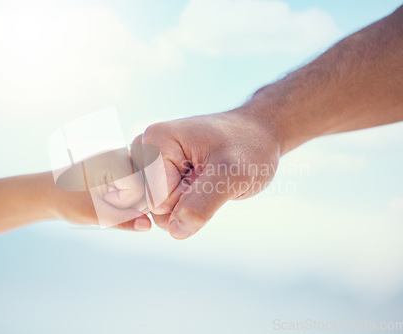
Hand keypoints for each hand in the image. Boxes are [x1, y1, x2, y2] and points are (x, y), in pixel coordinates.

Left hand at [51, 147, 150, 230]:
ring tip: (108, 198)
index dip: (124, 203)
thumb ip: (123, 220)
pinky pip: (141, 185)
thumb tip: (147, 225)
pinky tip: (113, 196)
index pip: (140, 188)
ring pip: (146, 186)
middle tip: (106, 200)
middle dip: (131, 202)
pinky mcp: (125, 165)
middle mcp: (122, 153)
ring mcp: (125, 158)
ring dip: (132, 200)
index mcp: (114, 159)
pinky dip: (130, 196)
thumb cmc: (68, 200)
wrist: (51, 191)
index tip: (103, 201)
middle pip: (147, 186)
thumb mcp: (95, 214)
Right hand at [135, 107, 280, 238]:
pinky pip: (158, 207)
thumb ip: (202, 204)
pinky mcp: (157, 174)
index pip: (157, 200)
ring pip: (154, 210)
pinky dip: (180, 207)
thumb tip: (175, 230)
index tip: (209, 175)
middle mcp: (145, 149)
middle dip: (182, 204)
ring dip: (183, 205)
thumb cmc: (247, 146)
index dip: (186, 199)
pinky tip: (195, 188)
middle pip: (149, 207)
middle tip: (208, 178)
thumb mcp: (233, 175)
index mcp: (156, 141)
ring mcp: (149, 162)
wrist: (258, 135)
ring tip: (203, 179)